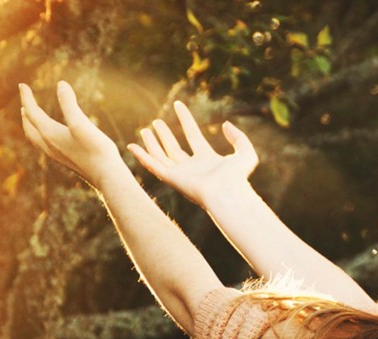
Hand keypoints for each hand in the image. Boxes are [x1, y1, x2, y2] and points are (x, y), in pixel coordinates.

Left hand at [20, 81, 124, 187]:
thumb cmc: (96, 149)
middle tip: (25, 103)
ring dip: (32, 126)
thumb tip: (61, 84)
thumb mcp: (81, 123)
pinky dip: (42, 136)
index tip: (22, 85)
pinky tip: (53, 136)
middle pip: (30, 127)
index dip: (26, 97)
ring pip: (36, 138)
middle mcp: (49, 145)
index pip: (32, 112)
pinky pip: (46, 146)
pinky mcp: (66, 161)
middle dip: (26, 113)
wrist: (107, 176)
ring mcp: (57, 155)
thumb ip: (69, 103)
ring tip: (33, 119)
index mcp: (49, 134)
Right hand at [127, 101, 258, 204]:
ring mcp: (181, 174)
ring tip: (145, 129)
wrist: (228, 194)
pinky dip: (142, 157)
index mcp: (207, 159)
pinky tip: (132, 146)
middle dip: (165, 135)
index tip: (178, 104)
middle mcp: (192, 167)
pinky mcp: (172, 179)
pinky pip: (154, 166)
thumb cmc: (238, 177)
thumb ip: (238, 137)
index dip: (186, 119)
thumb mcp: (245, 152)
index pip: (193, 135)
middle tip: (156, 122)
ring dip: (153, 143)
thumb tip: (225, 124)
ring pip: (162, 156)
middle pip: (174, 148)